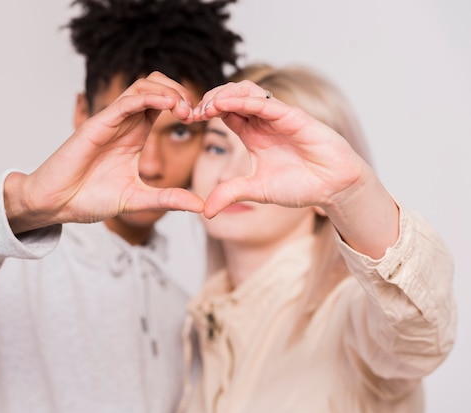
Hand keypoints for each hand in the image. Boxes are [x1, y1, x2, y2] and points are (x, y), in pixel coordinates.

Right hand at [5, 72, 202, 233]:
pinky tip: (167, 104)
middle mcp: (124, 123)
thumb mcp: (137, 199)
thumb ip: (168, 199)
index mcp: (135, 135)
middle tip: (194, 112)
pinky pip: (126, 101)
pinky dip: (148, 97)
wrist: (56, 204)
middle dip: (179, 91)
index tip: (199, 121)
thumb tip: (200, 205)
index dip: (184, 105)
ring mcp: (111, 121)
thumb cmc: (88, 199)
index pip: (163, 104)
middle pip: (156, 86)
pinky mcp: (97, 124)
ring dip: (168, 90)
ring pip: (142, 86)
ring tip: (184, 108)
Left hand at [193, 80, 366, 217]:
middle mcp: (263, 122)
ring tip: (207, 107)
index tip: (188, 119)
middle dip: (210, 99)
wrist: (333, 187)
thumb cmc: (301, 185)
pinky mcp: (293, 116)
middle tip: (193, 111)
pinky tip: (226, 104)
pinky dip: (245, 100)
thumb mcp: (257, 190)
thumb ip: (231, 194)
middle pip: (231, 96)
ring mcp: (277, 116)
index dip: (206, 112)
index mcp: (252, 135)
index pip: (225, 113)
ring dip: (224, 94)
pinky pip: (266, 102)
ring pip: (246, 91)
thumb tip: (206, 212)